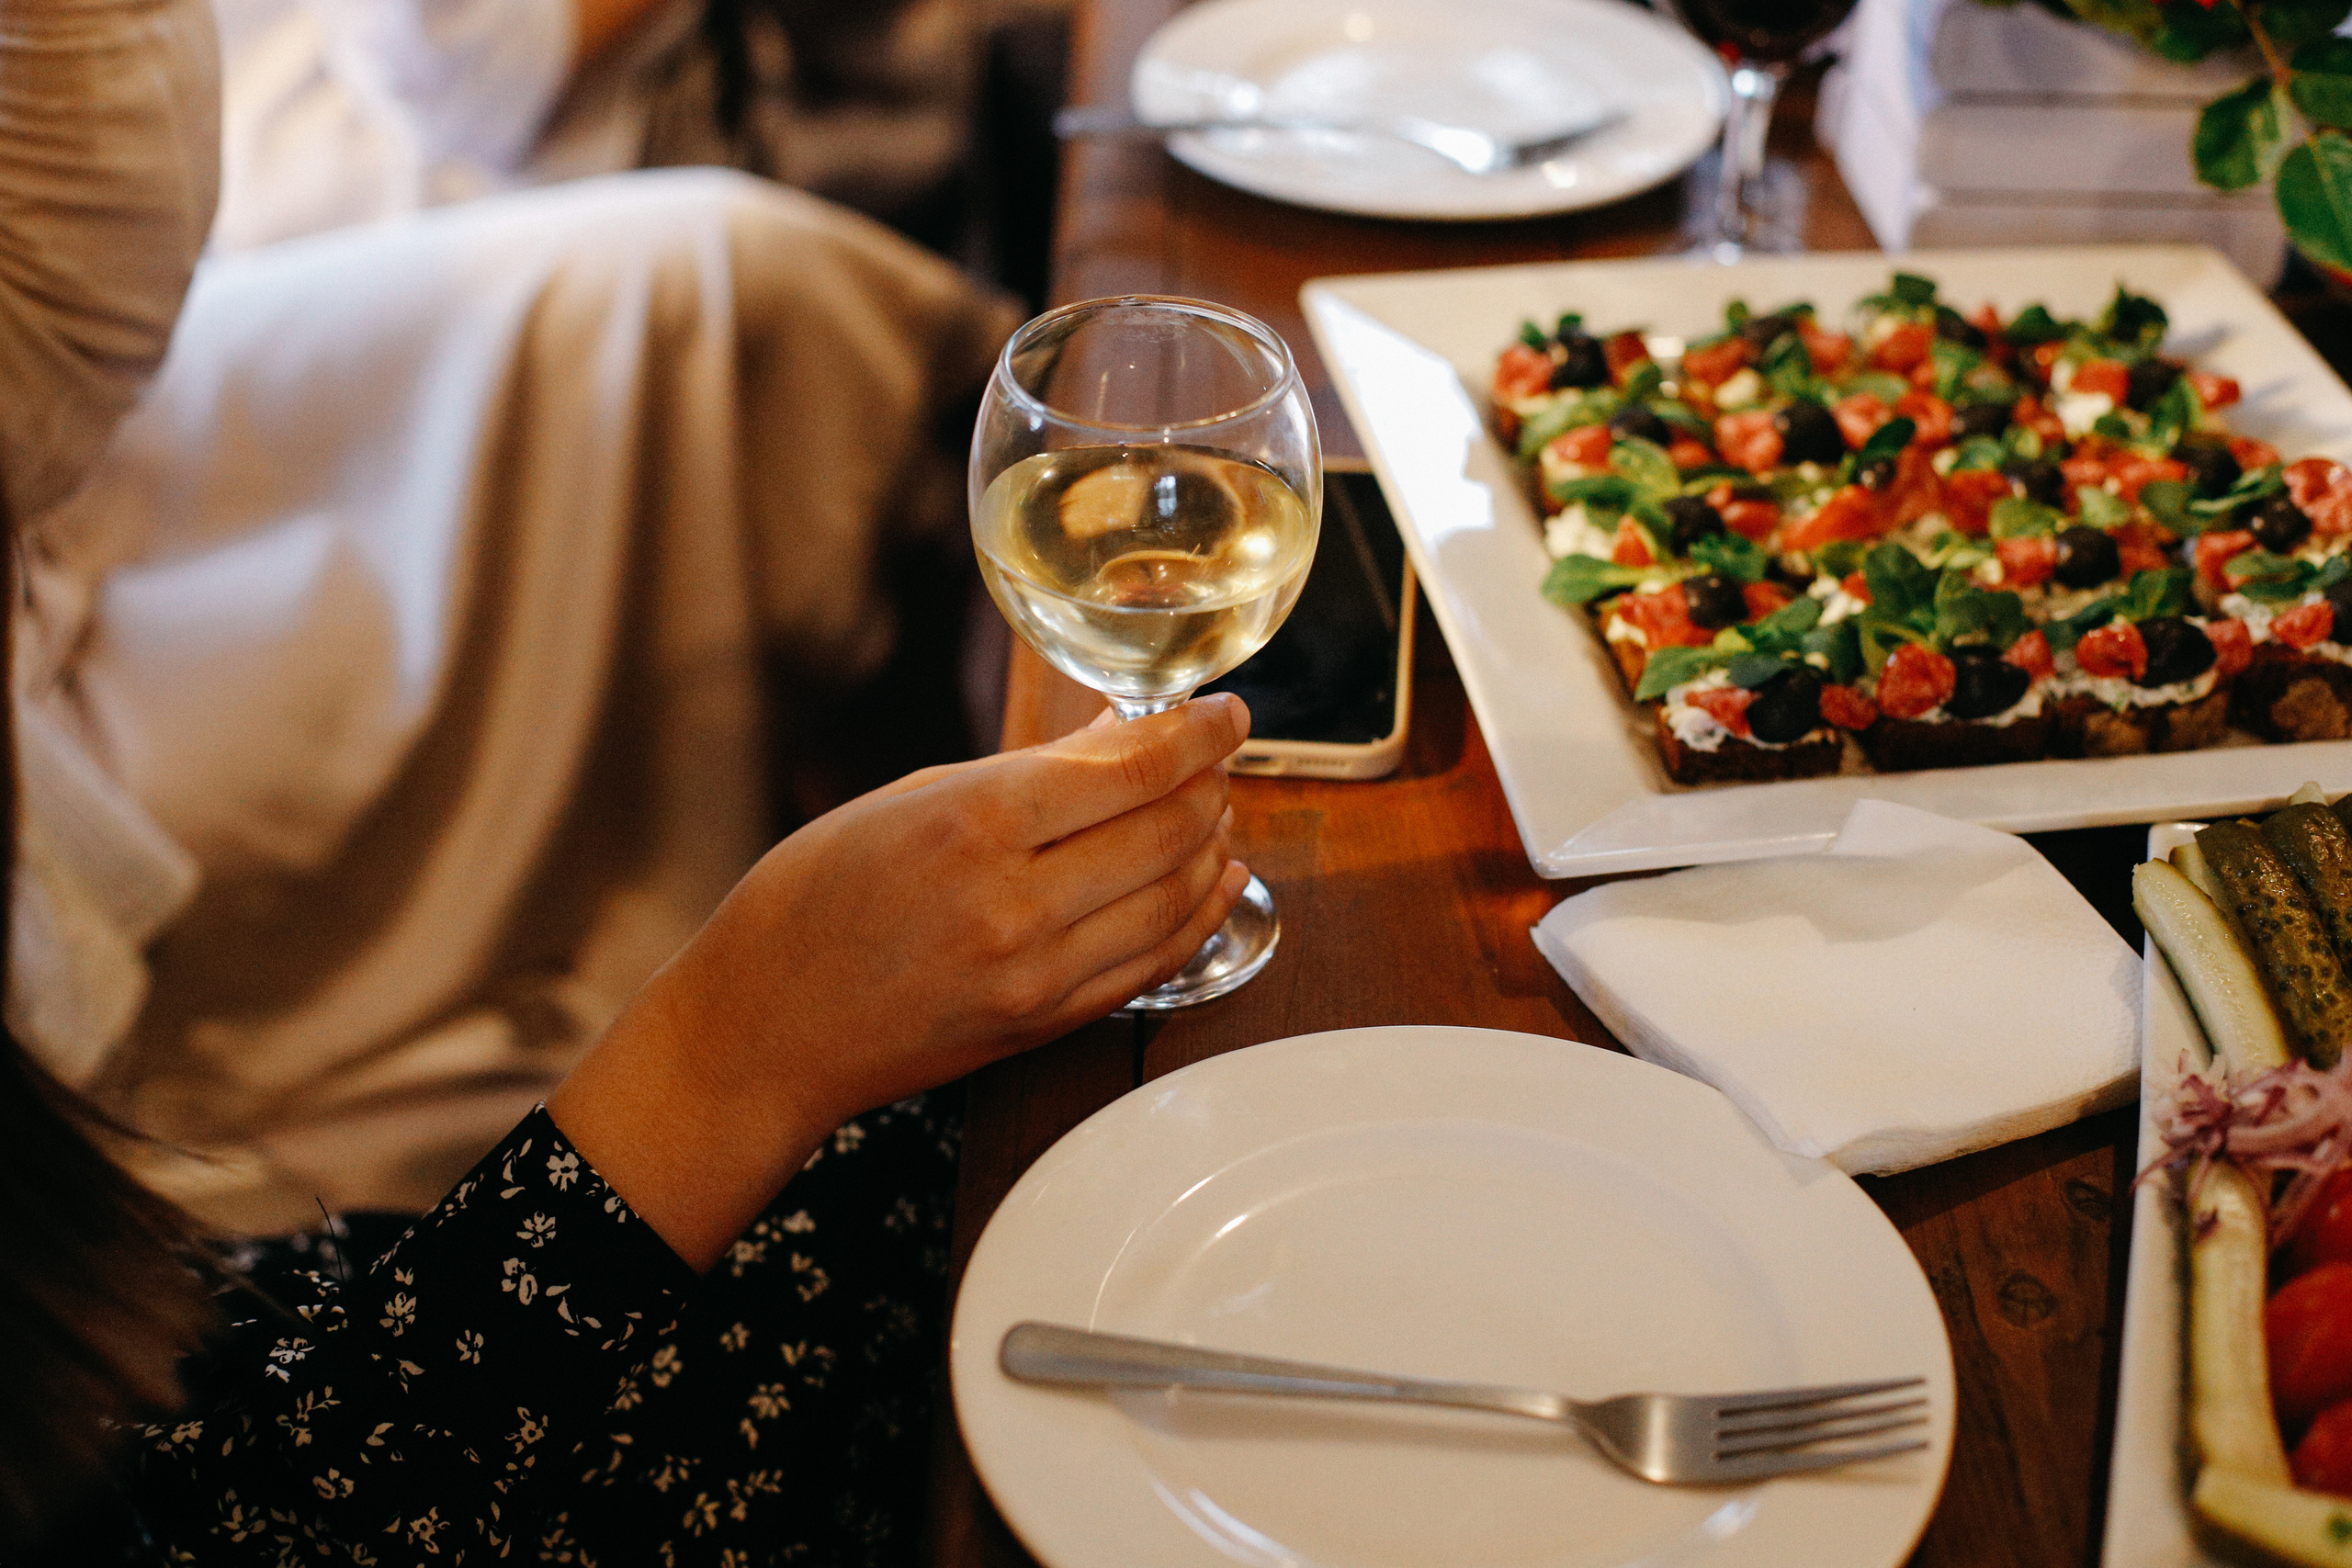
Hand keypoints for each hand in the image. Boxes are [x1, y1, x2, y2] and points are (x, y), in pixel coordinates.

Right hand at [550, 695, 1252, 1268]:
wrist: (761, 1031)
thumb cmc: (810, 902)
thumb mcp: (908, 799)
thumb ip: (1026, 772)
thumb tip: (1118, 738)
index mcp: (975, 823)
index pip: (1133, 768)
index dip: (1197, 734)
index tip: (1223, 713)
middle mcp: (1018, 903)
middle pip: (1169, 831)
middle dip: (1210, 784)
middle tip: (1218, 757)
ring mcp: (1038, 974)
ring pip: (1176, 899)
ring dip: (1212, 848)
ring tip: (1215, 812)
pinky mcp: (1046, 1025)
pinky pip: (1153, 964)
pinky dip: (1196, 917)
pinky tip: (1211, 883)